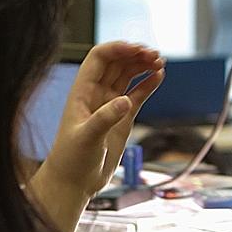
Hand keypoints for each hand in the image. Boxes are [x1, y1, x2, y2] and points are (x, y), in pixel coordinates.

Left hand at [28, 42, 163, 231]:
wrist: (74, 183)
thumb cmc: (71, 160)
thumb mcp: (86, 139)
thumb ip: (105, 118)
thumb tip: (125, 101)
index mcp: (82, 91)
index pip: (100, 58)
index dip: (118, 48)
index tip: (137, 48)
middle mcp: (96, 94)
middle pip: (117, 62)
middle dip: (135, 54)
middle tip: (155, 55)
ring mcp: (110, 105)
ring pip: (128, 75)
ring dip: (143, 66)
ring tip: (160, 62)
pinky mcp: (122, 118)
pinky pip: (137, 94)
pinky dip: (148, 84)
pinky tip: (159, 76)